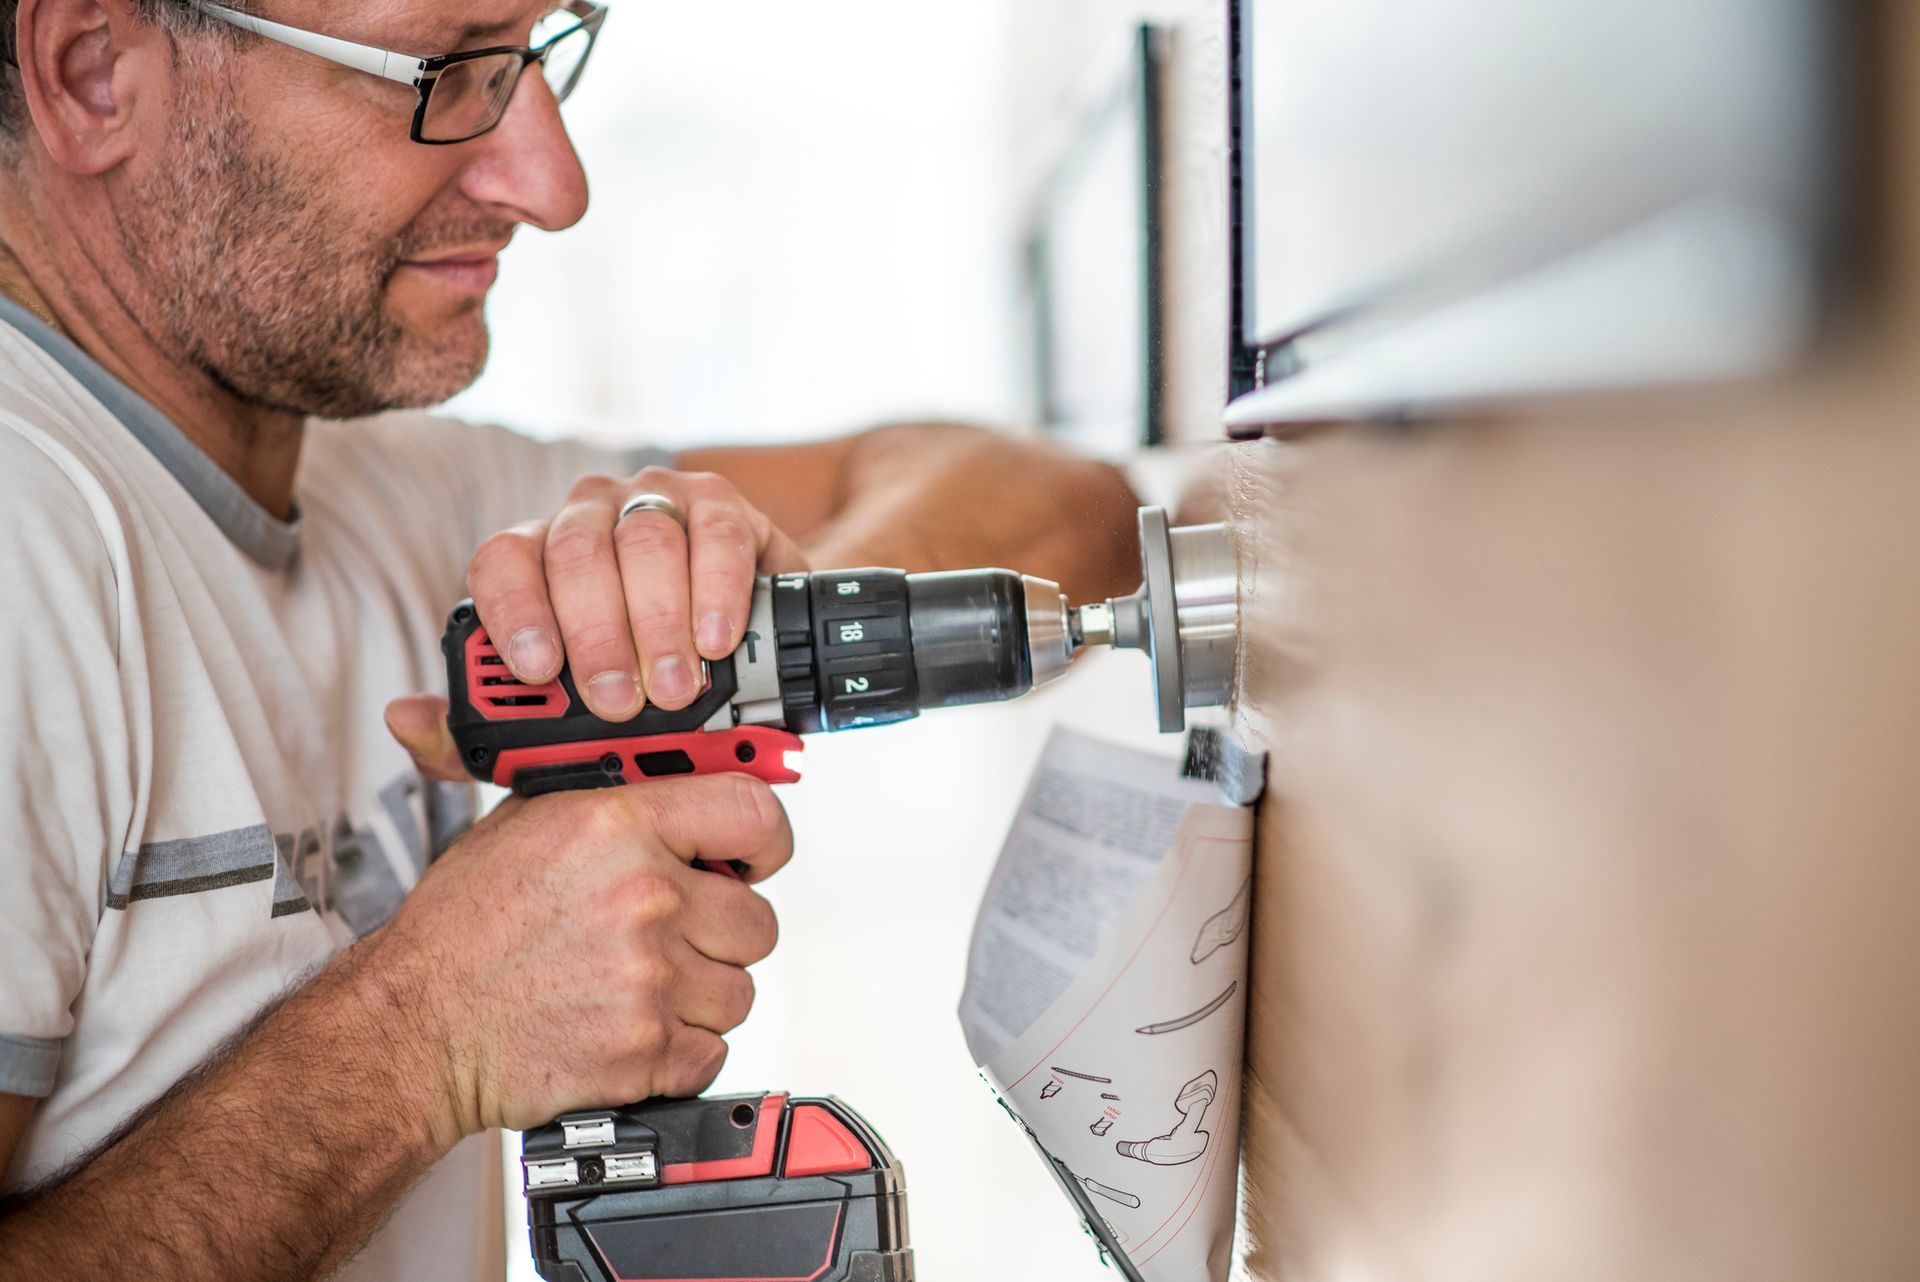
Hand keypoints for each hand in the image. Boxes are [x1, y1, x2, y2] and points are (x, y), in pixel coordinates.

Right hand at [367, 775, 790, 1137]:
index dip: (766, 839)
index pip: (754, 812)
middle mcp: (643, 897)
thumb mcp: (520, 821)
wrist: (414, 1026)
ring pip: (739, 990)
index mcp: (617, 827)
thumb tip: (657, 764)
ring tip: (640, 984)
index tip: (756, 856)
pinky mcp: (644, 1050)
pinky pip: (714, 1050)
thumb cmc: (460, 930)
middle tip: (676, 935)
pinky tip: (633, 1026)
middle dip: (722, 931)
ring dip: (701, 994)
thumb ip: (602, 792)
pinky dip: (683, 1050)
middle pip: (756, 918)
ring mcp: (648, 978)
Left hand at [466, 468, 809, 720]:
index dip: (514, 612)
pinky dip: (716, 589)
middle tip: (618, 702)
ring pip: (644, 541)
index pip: (502, 561)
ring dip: (659, 621)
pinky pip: (715, 533)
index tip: (537, 671)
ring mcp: (652, 502)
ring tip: (674, 688)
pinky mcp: (719, 505)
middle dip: (597, 634)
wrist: (733, 656)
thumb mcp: (556, 716)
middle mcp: (585, 518)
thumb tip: (403, 718)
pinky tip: (715, 638)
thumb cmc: (632, 681)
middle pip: (575, 554)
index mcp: (534, 557)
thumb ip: (475, 729)